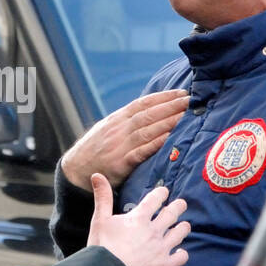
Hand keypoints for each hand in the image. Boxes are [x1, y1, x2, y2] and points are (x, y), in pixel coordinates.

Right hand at [60, 88, 188, 190]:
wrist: (75, 171)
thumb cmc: (94, 150)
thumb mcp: (107, 129)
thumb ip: (126, 122)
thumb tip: (148, 112)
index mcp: (117, 119)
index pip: (143, 103)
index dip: (163, 97)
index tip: (181, 93)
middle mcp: (119, 129)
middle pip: (148, 114)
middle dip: (171, 106)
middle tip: (191, 101)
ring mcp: (119, 145)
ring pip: (147, 130)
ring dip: (169, 122)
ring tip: (186, 116)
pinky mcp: (121, 163)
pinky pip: (142, 151)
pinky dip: (156, 143)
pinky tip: (170, 138)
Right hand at [87, 172, 188, 265]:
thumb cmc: (102, 248)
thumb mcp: (99, 220)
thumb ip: (102, 197)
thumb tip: (97, 175)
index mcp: (139, 218)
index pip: (155, 199)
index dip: (161, 193)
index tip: (164, 191)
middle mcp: (154, 231)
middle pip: (172, 213)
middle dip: (178, 206)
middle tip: (182, 204)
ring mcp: (162, 248)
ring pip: (180, 233)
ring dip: (183, 228)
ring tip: (184, 225)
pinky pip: (181, 257)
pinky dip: (182, 254)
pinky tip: (180, 253)